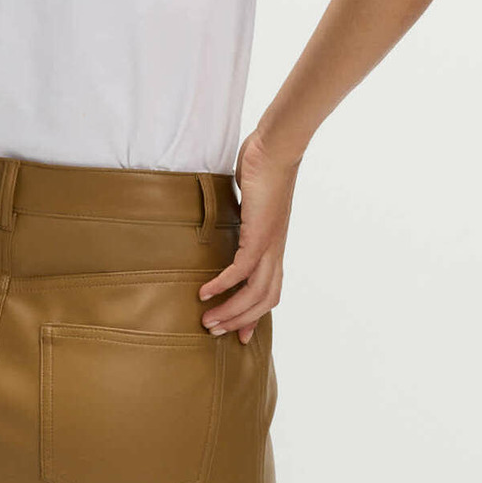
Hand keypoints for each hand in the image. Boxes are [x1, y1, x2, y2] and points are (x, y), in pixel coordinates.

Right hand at [199, 128, 299, 342]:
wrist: (275, 148)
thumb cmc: (263, 168)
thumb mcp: (250, 203)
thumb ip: (242, 218)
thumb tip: (231, 219)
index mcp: (274, 247)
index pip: (269, 291)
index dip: (255, 315)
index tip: (241, 334)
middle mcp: (275, 251)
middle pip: (264, 301)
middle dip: (239, 321)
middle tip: (215, 331)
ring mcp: (270, 244)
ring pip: (255, 293)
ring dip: (231, 311)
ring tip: (207, 321)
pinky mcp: (260, 235)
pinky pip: (241, 270)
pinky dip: (223, 285)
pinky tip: (206, 293)